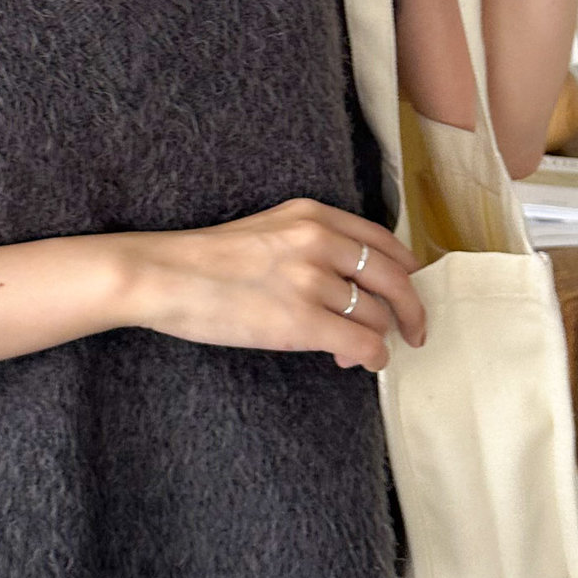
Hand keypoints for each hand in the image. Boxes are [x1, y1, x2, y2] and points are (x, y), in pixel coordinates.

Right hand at [121, 197, 426, 373]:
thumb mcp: (264, 229)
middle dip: (411, 310)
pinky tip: (358, 363)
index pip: (382, 241)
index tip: (410, 290)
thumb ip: (309, 243)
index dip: (405, 271)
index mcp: (311, 214)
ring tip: (357, 352)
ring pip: (377, 315)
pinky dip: (371, 358)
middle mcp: (319, 240)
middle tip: (414, 332)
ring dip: (377, 339)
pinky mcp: (301, 321)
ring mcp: (311, 280)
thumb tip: (348, 285)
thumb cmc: (203, 260)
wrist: (162, 276)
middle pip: (394, 278)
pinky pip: (363, 343)